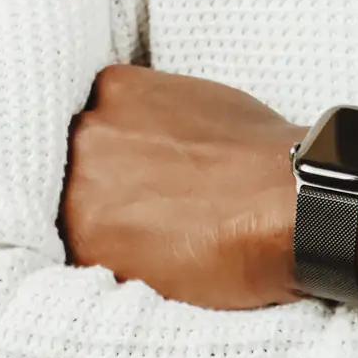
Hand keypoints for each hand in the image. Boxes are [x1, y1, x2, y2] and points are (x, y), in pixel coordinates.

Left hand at [57, 63, 306, 308]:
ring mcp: (80, 186)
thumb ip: (151, 118)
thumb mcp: (197, 104)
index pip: (87, 125)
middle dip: (99, 190)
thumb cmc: (260, 156)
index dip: (107, 157)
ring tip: (145, 247)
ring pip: (69, 215)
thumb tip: (145, 144)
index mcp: (115, 89)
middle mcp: (87, 132)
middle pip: (71, 167)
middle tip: (140, 215)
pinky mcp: (85, 243)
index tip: (126, 176)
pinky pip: (78, 260)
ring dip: (96, 230)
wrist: (288, 203)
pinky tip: (141, 269)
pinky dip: (104, 267)